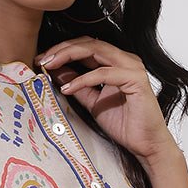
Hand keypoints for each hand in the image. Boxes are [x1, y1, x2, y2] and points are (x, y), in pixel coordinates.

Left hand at [36, 36, 178, 166]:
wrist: (146, 144)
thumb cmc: (125, 125)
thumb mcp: (93, 102)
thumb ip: (78, 86)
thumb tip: (56, 71)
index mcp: (116, 63)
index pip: (86, 46)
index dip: (62, 50)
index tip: (41, 59)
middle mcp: (126, 60)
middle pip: (89, 43)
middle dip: (62, 49)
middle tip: (42, 59)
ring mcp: (132, 67)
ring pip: (96, 50)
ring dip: (69, 56)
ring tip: (49, 65)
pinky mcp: (136, 79)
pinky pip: (104, 73)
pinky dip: (83, 79)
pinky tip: (68, 87)